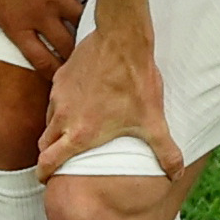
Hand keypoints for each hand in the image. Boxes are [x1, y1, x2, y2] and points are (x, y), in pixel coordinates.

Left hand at [0, 0, 91, 75]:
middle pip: (67, 47)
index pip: (40, 61)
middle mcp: (40, 15)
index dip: (52, 72)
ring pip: (82, 20)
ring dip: (86, 23)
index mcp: (15, 23)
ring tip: (92, 25)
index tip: (59, 73)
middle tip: (80, 53)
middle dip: (74, 53)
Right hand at [39, 9, 171, 178]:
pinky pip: (55, 97)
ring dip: (56, 128)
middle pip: (43, 143)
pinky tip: (80, 101)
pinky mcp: (61, 76)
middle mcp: (63, 117)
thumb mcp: (153, 121)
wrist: (122, 41)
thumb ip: (165, 152)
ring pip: (48, 119)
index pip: (48, 161)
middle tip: (57, 159)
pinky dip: (62, 105)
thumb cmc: (135, 82)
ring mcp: (59, 95)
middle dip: (48, 154)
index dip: (44, 173)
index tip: (45, 178)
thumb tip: (176, 174)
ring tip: (72, 129)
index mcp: (80, 134)